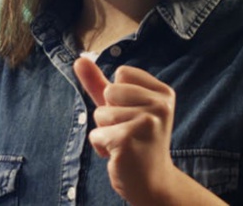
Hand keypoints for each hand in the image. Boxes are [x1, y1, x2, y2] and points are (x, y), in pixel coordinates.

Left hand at [73, 57, 176, 204]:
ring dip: (105, 131)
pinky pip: (96, 134)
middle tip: (128, 131)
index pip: (122, 73)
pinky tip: (119, 154)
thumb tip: (79, 59)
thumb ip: (99, 82)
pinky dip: (101, 146)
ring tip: (124, 143)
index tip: (133, 114)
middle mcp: (160, 105)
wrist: (151, 182)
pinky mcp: (128, 140)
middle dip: (109, 113)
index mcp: (163, 92)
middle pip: (109, 91)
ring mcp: (147, 122)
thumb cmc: (135, 139)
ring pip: (100, 113)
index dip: (118, 94)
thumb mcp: (119, 106)